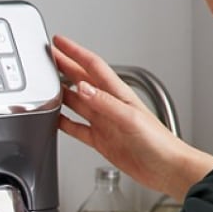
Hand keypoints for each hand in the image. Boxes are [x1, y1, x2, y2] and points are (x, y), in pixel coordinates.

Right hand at [52, 35, 212, 199]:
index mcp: (118, 94)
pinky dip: (64, 123)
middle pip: (80, 80)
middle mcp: (109, 105)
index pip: (92, 66)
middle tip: (47, 56)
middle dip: (63, 66)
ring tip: (45, 83)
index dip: (75, 52)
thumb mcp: (131, 118)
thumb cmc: (159, 143)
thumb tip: (82, 88)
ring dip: (61, 92)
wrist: (167, 169)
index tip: (60, 42)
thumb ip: (105, 103)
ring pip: (77, 102)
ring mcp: (104, 123)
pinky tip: (56, 119)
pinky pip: (77, 128)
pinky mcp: (101, 140)